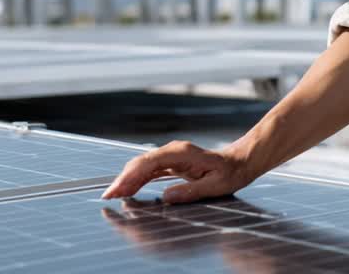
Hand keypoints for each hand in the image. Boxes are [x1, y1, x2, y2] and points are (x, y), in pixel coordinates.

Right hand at [101, 140, 254, 203]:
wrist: (239, 161)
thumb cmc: (231, 172)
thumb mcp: (217, 185)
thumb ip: (192, 191)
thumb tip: (167, 197)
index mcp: (182, 154)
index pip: (149, 163)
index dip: (131, 176)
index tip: (118, 189)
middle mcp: (173, 151)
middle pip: (141, 164)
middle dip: (123, 180)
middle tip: (109, 196)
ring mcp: (171, 156)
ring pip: (142, 167)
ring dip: (126, 181)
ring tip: (113, 196)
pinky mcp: (170, 163)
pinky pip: (149, 171)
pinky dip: (136, 180)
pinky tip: (127, 191)